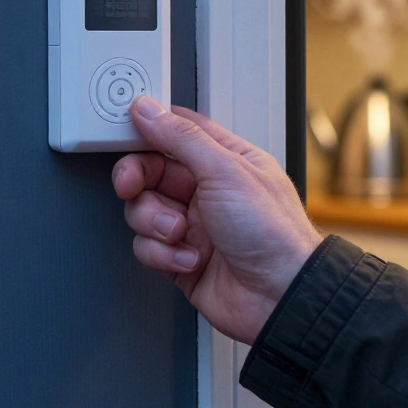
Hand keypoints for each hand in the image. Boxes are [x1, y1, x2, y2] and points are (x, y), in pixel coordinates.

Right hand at [112, 96, 321, 344]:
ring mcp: (193, 226)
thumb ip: (181, 138)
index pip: (176, 133)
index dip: (148, 131)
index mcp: (225, 161)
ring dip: (155, 223)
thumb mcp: (226, 171)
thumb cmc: (273, 234)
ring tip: (181, 233)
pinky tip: (191, 259)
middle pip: (149, 172)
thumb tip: (150, 110)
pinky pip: (148, 248)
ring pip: (143, 211)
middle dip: (136, 179)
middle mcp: (207, 191)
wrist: (281, 298)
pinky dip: (164, 255)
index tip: (126, 134)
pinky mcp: (180, 259)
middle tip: (131, 186)